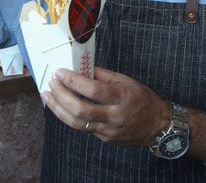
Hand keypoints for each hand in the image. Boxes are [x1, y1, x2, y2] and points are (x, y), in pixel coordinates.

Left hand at [42, 67, 170, 145]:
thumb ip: (103, 75)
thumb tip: (82, 68)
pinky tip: (61, 107)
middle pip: (81, 110)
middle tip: (51, 83)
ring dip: (58, 109)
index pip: (93, 90)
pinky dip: (68, 117)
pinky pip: (83, 128)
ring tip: (48, 96)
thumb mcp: (126, 81)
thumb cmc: (142, 99)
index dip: (73, 81)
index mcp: (122, 97)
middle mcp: (115, 115)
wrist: (157, 126)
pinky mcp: (104, 138)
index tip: (60, 72)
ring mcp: (108, 130)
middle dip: (61, 96)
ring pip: (77, 123)